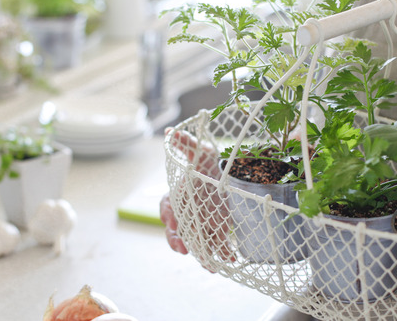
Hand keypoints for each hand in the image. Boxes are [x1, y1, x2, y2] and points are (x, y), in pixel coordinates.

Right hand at [159, 128, 234, 269]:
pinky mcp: (217, 229)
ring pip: (196, 243)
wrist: (224, 174)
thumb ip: (185, 143)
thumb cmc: (206, 163)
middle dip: (178, 242)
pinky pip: (216, 245)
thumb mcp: (199, 151)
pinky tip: (229, 261)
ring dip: (202, 255)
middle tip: (184, 249)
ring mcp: (201, 223)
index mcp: (178, 196)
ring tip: (210, 266)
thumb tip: (170, 131)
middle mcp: (187, 214)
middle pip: (177, 232)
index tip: (172, 221)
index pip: (167, 208)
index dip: (168, 216)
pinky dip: (222, 254)